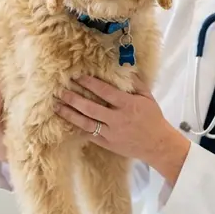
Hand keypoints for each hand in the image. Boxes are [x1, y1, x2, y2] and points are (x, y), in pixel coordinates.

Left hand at [55, 75, 190, 183]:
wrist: (157, 145)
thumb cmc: (153, 118)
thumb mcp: (148, 97)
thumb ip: (135, 83)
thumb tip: (123, 68)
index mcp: (127, 105)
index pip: (105, 92)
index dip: (89, 83)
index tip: (76, 76)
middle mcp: (117, 119)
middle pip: (90, 107)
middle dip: (73, 98)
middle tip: (60, 90)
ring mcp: (110, 133)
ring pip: (85, 123)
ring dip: (69, 114)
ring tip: (56, 105)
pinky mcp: (107, 144)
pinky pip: (89, 135)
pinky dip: (77, 128)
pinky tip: (66, 121)